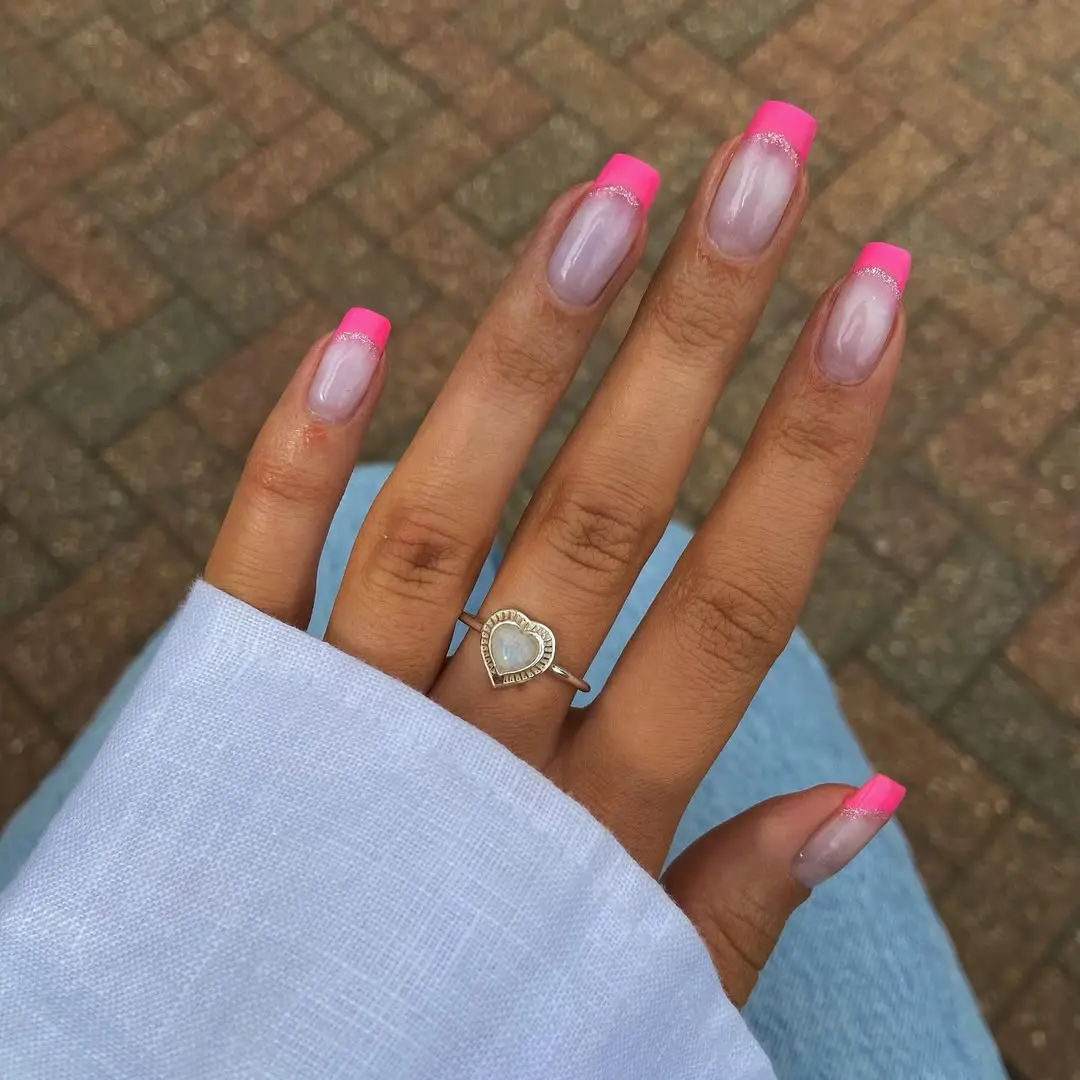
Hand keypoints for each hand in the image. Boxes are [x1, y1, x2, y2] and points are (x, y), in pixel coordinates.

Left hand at [205, 103, 907, 1006]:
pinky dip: (300, 459)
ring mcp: (343, 730)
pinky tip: (355, 328)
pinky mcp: (229, 715)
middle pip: (607, 520)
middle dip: (696, 334)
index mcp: (594, 832)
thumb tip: (874, 801)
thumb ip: (735, 899)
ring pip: (447, 518)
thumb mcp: (628, 1000)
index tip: (874, 290)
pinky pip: (255, 575)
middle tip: (761, 167)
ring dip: (529, 350)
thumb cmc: (465, 1050)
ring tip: (607, 193)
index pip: (736, 603)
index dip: (814, 441)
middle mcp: (476, 760)